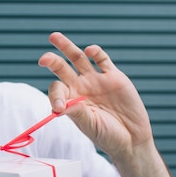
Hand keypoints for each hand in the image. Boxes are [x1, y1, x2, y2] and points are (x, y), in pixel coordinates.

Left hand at [38, 32, 153, 162]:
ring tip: (54, 37)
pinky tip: (89, 50)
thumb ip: (77, 112)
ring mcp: (96, 80)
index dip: (55, 96)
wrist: (131, 139)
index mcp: (70, 100)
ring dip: (67, 47)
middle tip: (43, 59)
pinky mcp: (114, 76)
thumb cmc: (107, 136)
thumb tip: (60, 105)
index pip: (57, 90)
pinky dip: (96, 52)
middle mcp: (80, 87)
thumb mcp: (90, 125)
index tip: (59, 108)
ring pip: (78, 58)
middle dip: (52, 61)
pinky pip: (102, 60)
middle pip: (62, 68)